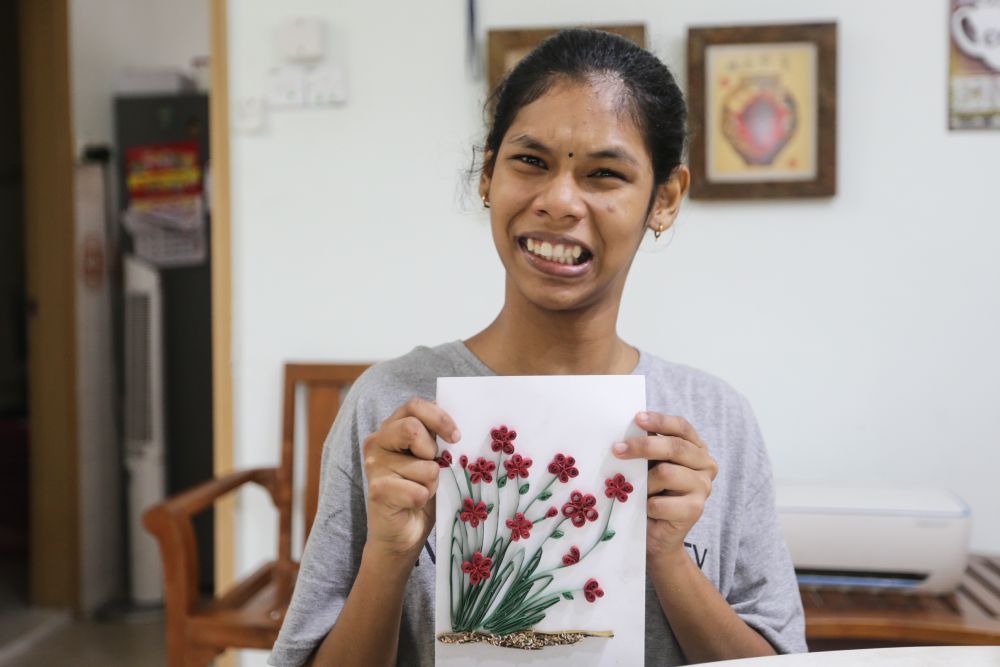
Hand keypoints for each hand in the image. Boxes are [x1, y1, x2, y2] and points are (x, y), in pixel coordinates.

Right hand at [362, 398, 460, 558]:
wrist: (401, 534)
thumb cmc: (420, 491)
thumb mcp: (433, 459)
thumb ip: (437, 439)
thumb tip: (458, 429)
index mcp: (391, 428)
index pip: (414, 406)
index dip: (439, 418)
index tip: (456, 437)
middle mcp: (377, 442)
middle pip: (412, 428)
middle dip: (433, 451)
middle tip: (435, 466)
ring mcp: (374, 466)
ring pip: (424, 466)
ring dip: (432, 483)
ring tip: (421, 491)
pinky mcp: (377, 490)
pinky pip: (418, 491)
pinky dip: (423, 500)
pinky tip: (412, 504)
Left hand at [612, 411, 717, 558]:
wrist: (656, 534)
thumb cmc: (650, 493)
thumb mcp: (649, 465)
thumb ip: (648, 449)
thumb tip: (624, 432)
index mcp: (696, 448)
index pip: (681, 427)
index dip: (660, 421)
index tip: (637, 418)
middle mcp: (706, 464)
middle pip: (674, 447)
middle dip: (642, 446)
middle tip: (617, 449)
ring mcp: (704, 487)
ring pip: (666, 473)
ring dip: (644, 483)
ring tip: (637, 492)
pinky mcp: (696, 509)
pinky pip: (661, 502)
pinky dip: (646, 505)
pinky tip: (645, 510)